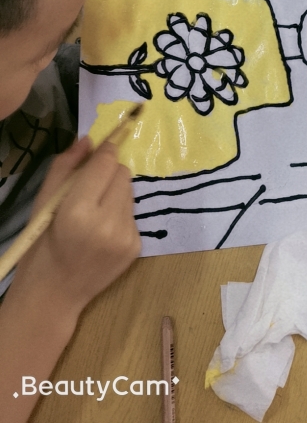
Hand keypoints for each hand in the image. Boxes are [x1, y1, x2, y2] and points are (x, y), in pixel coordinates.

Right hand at [10, 137, 140, 317]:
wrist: (54, 294)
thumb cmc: (42, 245)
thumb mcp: (44, 202)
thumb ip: (66, 166)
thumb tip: (89, 139)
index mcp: (78, 211)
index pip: (106, 164)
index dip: (105, 151)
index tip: (104, 146)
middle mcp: (107, 223)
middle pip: (122, 174)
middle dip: (108, 174)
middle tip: (89, 190)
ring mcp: (125, 237)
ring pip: (130, 192)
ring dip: (115, 194)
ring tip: (94, 213)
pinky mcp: (136, 248)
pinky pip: (133, 214)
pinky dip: (120, 215)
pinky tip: (102, 231)